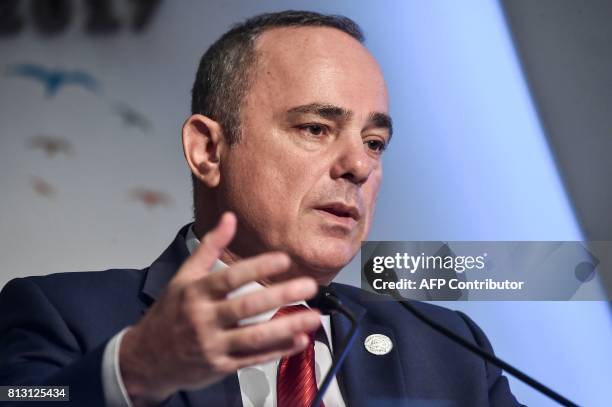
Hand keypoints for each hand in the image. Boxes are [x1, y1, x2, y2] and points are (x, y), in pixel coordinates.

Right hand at [119, 212, 319, 405]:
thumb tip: (230, 217)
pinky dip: (278, 351)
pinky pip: (253, 359)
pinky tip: (299, 340)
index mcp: (195, 293)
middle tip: (309, 285)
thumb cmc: (169, 314)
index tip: (284, 259)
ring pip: (254, 337)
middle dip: (280, 296)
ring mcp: (212, 345)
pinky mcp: (220, 367)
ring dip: (287, 327)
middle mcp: (204, 319)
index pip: (229, 278)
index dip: (257, 268)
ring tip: (314, 317)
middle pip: (246, 307)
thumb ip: (209, 247)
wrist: (146, 359)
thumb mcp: (183, 277)